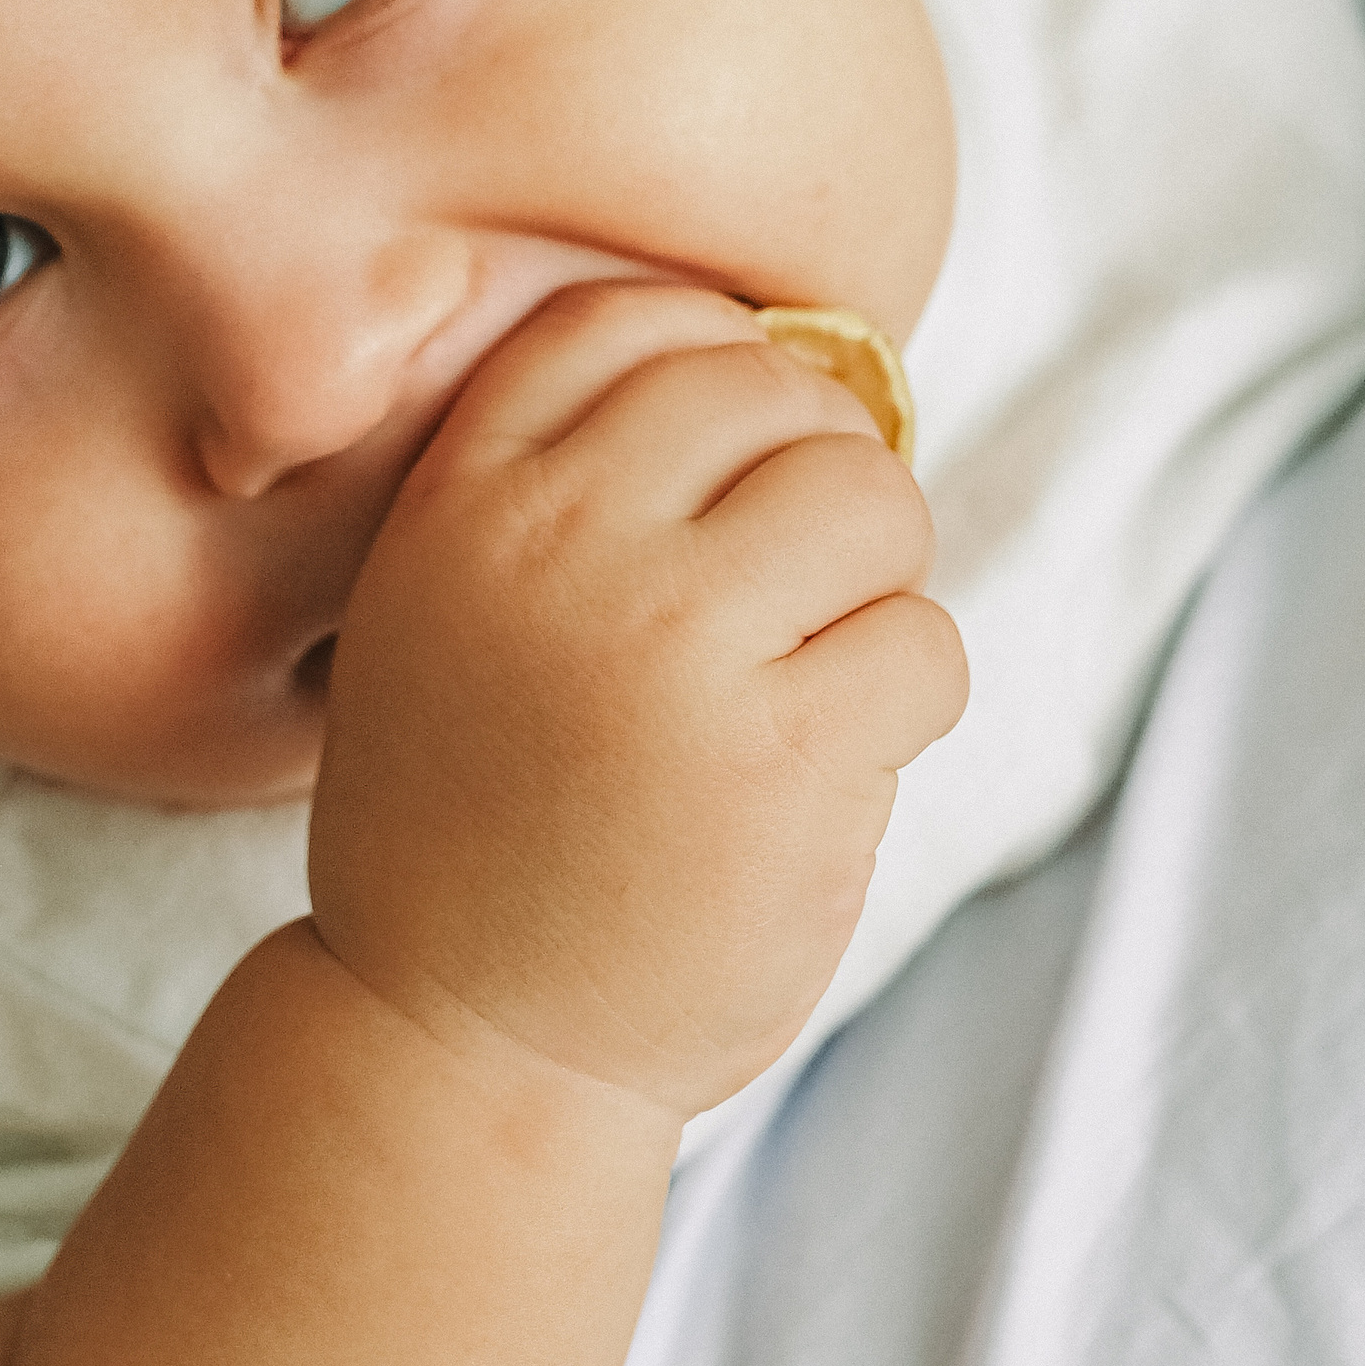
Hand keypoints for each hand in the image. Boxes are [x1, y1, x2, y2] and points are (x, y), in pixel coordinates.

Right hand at [309, 282, 966, 1123]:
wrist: (462, 1041)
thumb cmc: (474, 822)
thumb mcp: (438, 614)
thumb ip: (555, 491)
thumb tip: (774, 376)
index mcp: (467, 502)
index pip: (633, 323)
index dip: (718, 369)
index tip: (734, 461)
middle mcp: (562, 547)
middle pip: (774, 393)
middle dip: (815, 476)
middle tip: (796, 585)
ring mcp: (674, 648)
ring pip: (872, 499)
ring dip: (877, 580)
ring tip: (816, 667)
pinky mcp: (782, 758)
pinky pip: (926, 644)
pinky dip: (907, 698)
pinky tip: (831, 763)